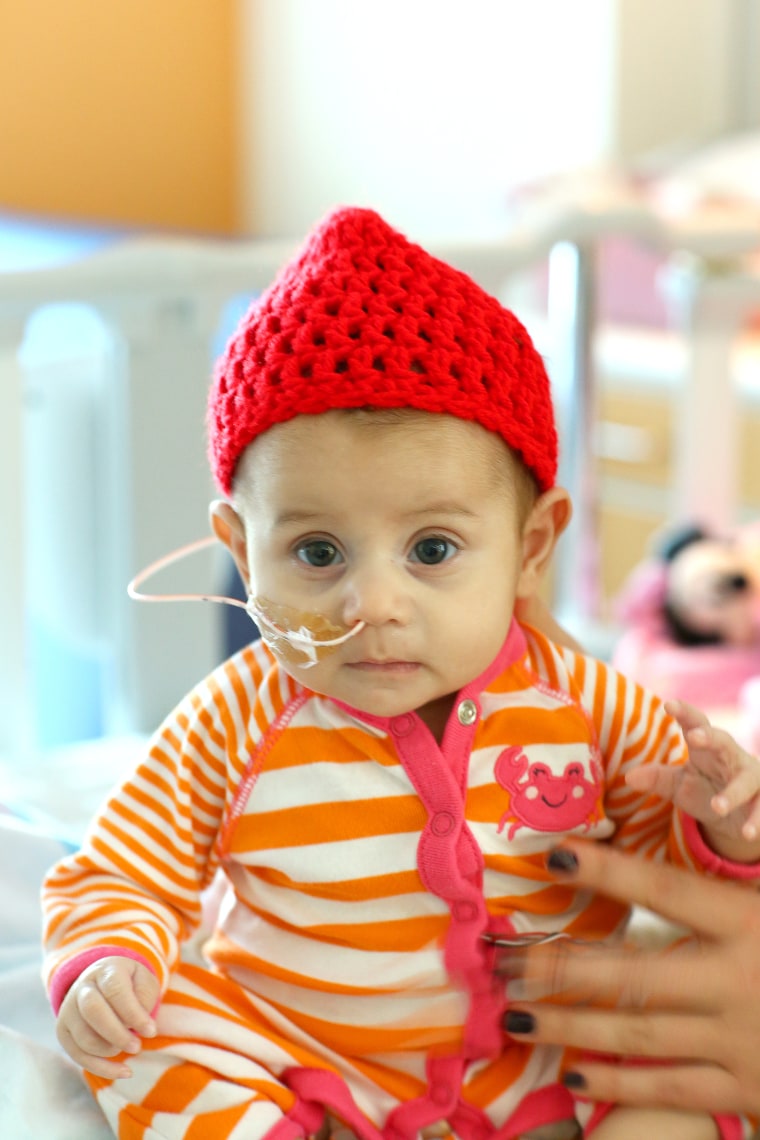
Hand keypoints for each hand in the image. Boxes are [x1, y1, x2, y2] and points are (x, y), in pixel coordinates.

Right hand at [56, 955, 158, 1077]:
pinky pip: (78, 1056)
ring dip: (110, 1051)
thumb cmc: (130, 984)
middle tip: (137, 1047)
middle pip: (93, 1011)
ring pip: (84, 1037)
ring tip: (130, 1047)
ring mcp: (68, 1010)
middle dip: (117, 1034)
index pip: (115, 990)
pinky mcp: (63, 1032)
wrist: (103, 982)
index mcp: (106, 970)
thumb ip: (144, 997)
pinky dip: (102, 1068)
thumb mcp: (143, 981)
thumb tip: (139, 1026)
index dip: (133, 1013)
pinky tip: (123, 1071)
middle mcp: (82, 988)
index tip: (151, 1031)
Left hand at [497, 839, 759, 1114]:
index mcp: (751, 925)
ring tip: (515, 1016)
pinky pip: (672, 1089)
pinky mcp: (747, 1088)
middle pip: (634, 973)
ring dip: (571, 1026)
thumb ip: (748, 875)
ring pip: (639, 1034)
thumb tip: (729, 817)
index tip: (556, 856)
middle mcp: (738, 982)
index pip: (667, 891)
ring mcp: (738, 1041)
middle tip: (504, 962)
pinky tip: (574, 1077)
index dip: (610, 873)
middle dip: (563, 967)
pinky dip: (620, 1086)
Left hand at [626, 700, 759, 860]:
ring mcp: (752, 778)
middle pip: (723, 742)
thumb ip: (657, 779)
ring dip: (733, 793)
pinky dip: (757, 820)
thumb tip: (629, 778)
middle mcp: (731, 757)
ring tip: (717, 807)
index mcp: (706, 749)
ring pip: (746, 780)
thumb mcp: (680, 786)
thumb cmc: (707, 791)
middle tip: (695, 737)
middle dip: (710, 737)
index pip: (695, 725)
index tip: (669, 705)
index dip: (684, 713)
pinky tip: (747, 833)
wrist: (739, 816)